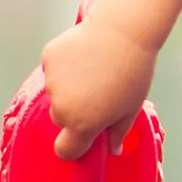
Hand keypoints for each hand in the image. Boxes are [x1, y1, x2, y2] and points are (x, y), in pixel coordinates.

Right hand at [41, 15, 156, 160]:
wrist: (124, 30)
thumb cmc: (133, 71)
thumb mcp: (131, 108)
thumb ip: (118, 133)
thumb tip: (114, 150)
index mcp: (83, 124)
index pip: (65, 150)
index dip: (73, 147)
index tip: (82, 138)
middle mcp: (62, 107)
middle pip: (60, 118)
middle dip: (73, 111)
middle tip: (96, 93)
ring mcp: (52, 82)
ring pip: (55, 92)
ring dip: (67, 86)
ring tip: (92, 69)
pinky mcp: (48, 58)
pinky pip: (52, 69)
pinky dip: (63, 65)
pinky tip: (83, 54)